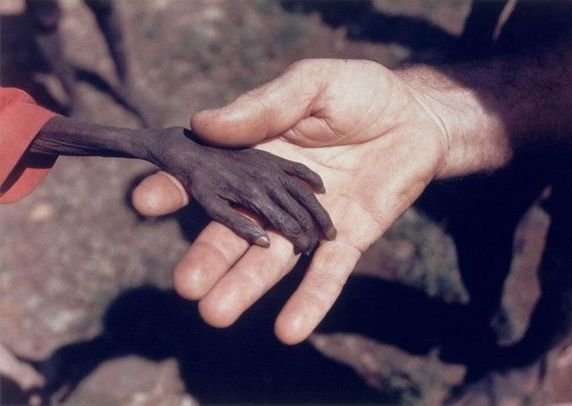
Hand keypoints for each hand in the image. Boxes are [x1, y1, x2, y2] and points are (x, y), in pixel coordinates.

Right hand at [133, 59, 453, 343]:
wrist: (418, 116)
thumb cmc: (360, 93)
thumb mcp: (311, 86)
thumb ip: (263, 107)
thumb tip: (203, 122)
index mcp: (257, 156)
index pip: (210, 175)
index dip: (178, 187)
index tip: (144, 201)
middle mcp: (275, 196)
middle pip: (237, 231)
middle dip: (211, 258)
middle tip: (185, 286)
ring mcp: (309, 222)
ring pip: (274, 260)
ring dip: (247, 286)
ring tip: (216, 313)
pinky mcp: (347, 239)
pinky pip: (328, 275)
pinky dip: (310, 301)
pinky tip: (290, 330)